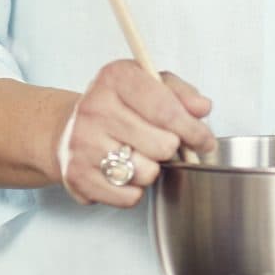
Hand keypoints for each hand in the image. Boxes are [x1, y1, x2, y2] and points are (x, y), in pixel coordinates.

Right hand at [55, 61, 215, 208]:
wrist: (70, 129)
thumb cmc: (118, 105)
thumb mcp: (150, 84)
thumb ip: (181, 93)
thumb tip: (202, 108)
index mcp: (115, 77)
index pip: (166, 110)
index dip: (193, 130)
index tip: (204, 140)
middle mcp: (94, 107)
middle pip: (162, 145)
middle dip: (170, 149)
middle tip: (161, 144)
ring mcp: (82, 142)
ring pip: (147, 173)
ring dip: (152, 170)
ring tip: (138, 156)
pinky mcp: (77, 175)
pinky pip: (128, 196)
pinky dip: (134, 190)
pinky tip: (124, 172)